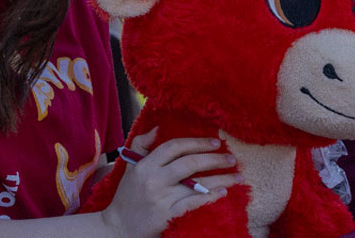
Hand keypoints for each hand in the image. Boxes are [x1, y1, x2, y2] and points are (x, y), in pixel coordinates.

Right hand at [99, 128, 238, 237]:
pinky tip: (223, 192)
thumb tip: (158, 128)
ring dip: (220, 180)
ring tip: (236, 176)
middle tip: (231, 158)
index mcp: (144, 165)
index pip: (173, 147)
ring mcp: (161, 199)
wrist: (118, 227)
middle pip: (189, 163)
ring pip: (196, 185)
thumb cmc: (127, 194)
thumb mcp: (129, 166)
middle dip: (214, 159)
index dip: (196, 142)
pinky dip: (210, 197)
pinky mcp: (168, 215)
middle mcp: (154, 180)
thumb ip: (141, 144)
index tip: (215, 142)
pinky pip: (193, 204)